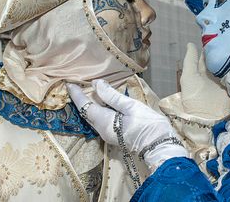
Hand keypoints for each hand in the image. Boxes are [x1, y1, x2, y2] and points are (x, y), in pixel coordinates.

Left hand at [68, 80, 187, 168]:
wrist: (161, 146)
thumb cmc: (148, 125)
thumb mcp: (131, 107)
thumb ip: (112, 96)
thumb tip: (96, 84)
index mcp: (104, 122)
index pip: (84, 106)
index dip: (76, 94)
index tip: (69, 83)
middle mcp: (101, 130)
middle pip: (86, 112)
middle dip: (80, 98)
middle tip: (76, 84)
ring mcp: (107, 134)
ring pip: (93, 117)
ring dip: (89, 103)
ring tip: (87, 89)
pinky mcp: (114, 134)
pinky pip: (101, 120)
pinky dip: (98, 109)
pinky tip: (102, 101)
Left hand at [180, 43, 229, 118]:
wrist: (209, 119)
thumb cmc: (195, 98)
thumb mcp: (189, 77)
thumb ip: (190, 60)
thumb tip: (191, 43)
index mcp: (202, 72)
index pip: (208, 55)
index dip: (212, 46)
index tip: (219, 33)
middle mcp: (214, 75)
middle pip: (221, 59)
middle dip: (225, 50)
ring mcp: (226, 81)